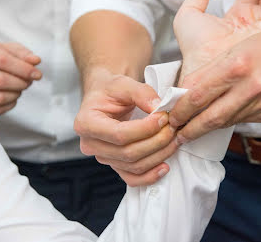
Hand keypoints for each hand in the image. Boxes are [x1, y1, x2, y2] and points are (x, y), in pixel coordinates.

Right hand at [0, 41, 41, 113]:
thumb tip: (35, 61)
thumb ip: (23, 54)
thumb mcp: (10, 50)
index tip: (37, 75)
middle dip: (21, 83)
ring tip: (20, 87)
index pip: (2, 60)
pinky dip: (10, 104)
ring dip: (16, 95)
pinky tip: (12, 95)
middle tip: (28, 82)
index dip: (23, 69)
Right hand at [74, 68, 177, 185]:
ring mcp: (102, 157)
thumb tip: (159, 108)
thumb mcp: (123, 83)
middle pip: (128, 153)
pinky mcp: (114, 165)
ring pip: (133, 166)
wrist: (106, 97)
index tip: (164, 117)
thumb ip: (141, 93)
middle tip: (174, 128)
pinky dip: (150, 176)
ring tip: (174, 140)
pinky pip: (132, 178)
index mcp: (85, 123)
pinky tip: (165, 167)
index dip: (146, 129)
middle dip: (156, 142)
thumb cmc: (111, 90)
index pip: (120, 134)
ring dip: (159, 155)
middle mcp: (90, 144)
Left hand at [168, 0, 260, 142]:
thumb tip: (187, 92)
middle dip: (190, 129)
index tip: (171, 116)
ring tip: (195, 128)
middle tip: (177, 135)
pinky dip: (231, 120)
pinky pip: (245, 121)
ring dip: (209, 127)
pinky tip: (225, 117)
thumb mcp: (235, 50)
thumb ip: (211, 72)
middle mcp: (251, 87)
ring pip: (228, 122)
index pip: (198, 95)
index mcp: (237, 66)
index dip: (181, 109)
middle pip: (211, 117)